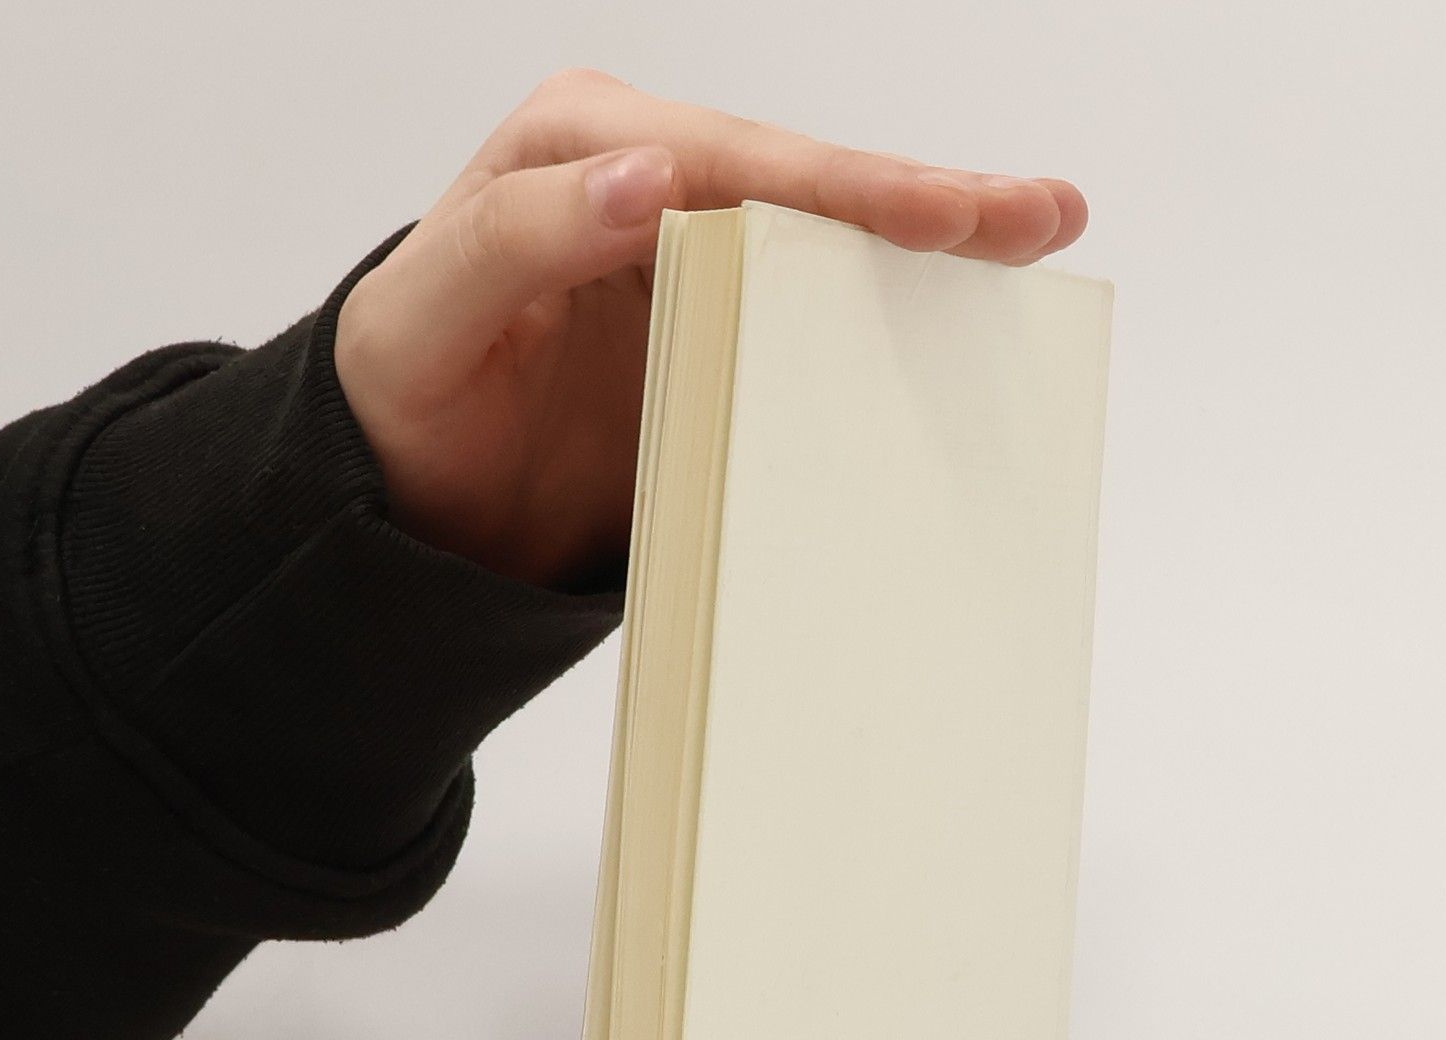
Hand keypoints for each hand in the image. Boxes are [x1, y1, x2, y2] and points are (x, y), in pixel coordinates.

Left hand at [333, 71, 1087, 590]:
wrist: (412, 484)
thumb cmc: (407, 391)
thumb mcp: (429, 315)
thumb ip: (522, 237)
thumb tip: (647, 177)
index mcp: (579, 149)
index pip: (730, 161)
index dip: (839, 187)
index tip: (932, 218)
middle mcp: (647, 175)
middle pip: (807, 182)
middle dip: (924, 197)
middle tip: (1034, 214)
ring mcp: (693, 246)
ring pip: (828, 232)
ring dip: (935, 233)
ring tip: (1038, 231)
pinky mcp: (718, 316)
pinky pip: (814, 300)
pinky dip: (895, 299)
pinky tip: (968, 295)